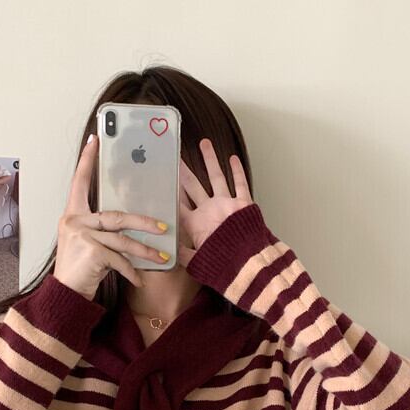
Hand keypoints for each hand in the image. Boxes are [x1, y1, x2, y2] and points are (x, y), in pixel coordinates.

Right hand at [53, 134, 170, 299]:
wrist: (66, 294)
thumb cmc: (81, 269)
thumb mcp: (88, 244)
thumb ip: (102, 231)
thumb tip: (131, 224)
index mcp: (73, 214)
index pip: (79, 182)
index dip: (87, 162)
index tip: (95, 140)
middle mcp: (74, 221)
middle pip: (117, 216)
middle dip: (144, 222)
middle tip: (165, 227)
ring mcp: (81, 235)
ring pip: (123, 239)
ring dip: (145, 251)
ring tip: (162, 258)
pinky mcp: (91, 252)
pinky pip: (120, 259)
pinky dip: (131, 271)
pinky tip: (139, 279)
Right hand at [176, 138, 253, 268]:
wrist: (247, 265)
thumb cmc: (222, 266)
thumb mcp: (197, 264)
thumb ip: (182, 255)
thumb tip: (168, 252)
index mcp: (194, 224)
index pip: (177, 204)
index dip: (169, 191)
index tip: (161, 178)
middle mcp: (207, 209)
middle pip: (192, 186)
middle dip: (183, 171)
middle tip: (175, 157)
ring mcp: (226, 203)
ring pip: (215, 177)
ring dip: (209, 159)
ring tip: (204, 143)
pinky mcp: (243, 203)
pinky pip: (240, 183)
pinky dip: (237, 170)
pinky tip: (233, 158)